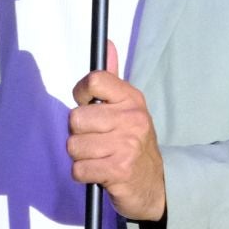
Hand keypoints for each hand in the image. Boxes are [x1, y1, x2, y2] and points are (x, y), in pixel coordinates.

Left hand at [69, 40, 166, 221]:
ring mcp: (127, 145)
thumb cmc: (133, 142)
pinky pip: (79, 169)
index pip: (94, 80)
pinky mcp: (119, 170)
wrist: (154, 184)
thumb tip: (107, 44)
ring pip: (74, 146)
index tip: (87, 105)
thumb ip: (111, 79)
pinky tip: (99, 172)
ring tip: (98, 157)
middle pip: (76, 118)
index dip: (81, 94)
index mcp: (131, 99)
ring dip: (81, 156)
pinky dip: (84, 174)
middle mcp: (132, 118)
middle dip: (79, 134)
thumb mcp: (127, 108)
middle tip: (96, 140)